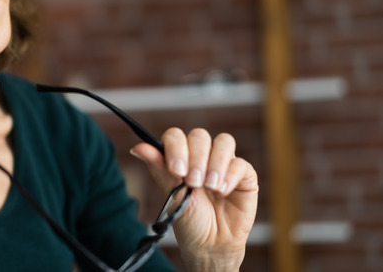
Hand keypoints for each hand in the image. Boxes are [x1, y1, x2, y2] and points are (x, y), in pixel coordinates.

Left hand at [131, 128, 257, 270]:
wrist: (209, 245)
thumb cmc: (188, 220)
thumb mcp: (172, 195)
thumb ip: (159, 168)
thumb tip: (137, 148)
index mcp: (181, 156)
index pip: (176, 135)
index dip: (176, 147)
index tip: (175, 170)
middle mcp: (203, 155)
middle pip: (200, 136)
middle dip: (195, 157)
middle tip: (192, 182)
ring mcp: (224, 163)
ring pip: (224, 142)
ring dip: (215, 163)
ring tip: (209, 187)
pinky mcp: (244, 175)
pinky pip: (240, 163)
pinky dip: (230, 175)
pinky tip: (222, 192)